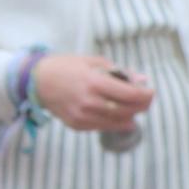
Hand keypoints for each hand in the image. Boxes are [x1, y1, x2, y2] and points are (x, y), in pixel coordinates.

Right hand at [33, 53, 152, 131]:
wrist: (37, 81)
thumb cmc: (67, 67)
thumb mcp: (93, 62)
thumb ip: (119, 72)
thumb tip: (142, 80)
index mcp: (94, 82)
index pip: (129, 94)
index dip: (145, 95)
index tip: (151, 92)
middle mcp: (88, 102)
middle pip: (126, 110)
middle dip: (141, 106)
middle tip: (147, 101)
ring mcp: (81, 116)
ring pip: (116, 122)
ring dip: (131, 116)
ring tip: (136, 108)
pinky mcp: (76, 125)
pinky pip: (103, 127)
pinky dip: (116, 123)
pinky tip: (122, 117)